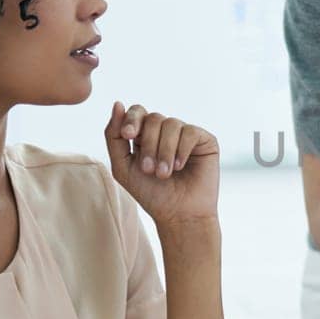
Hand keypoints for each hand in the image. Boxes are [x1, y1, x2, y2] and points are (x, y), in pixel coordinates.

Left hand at [105, 102, 219, 225]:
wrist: (179, 215)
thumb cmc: (151, 194)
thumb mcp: (123, 167)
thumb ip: (114, 137)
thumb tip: (118, 104)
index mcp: (146, 135)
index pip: (138, 112)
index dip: (132, 119)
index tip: (128, 136)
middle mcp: (166, 132)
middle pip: (154, 118)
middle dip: (149, 144)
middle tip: (149, 170)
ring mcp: (186, 135)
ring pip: (171, 124)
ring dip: (164, 151)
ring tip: (164, 174)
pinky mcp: (205, 140)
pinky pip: (190, 131)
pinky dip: (182, 150)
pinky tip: (180, 167)